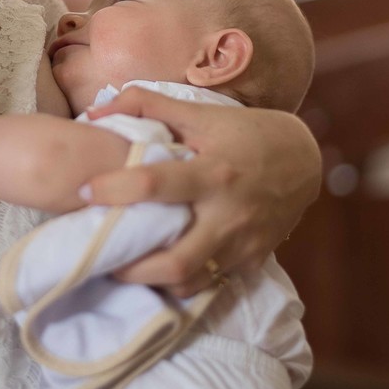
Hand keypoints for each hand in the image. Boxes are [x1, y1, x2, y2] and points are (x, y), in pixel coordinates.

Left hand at [82, 87, 320, 296]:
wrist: (305, 159)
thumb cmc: (245, 132)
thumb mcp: (200, 112)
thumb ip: (145, 105)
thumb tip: (94, 110)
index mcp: (213, 173)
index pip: (155, 185)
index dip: (112, 189)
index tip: (83, 191)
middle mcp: (229, 215)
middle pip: (173, 261)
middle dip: (129, 268)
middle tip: (100, 252)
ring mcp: (243, 244)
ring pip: (189, 282)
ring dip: (151, 281)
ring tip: (124, 265)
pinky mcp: (252, 260)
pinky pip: (208, 283)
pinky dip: (179, 280)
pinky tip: (159, 267)